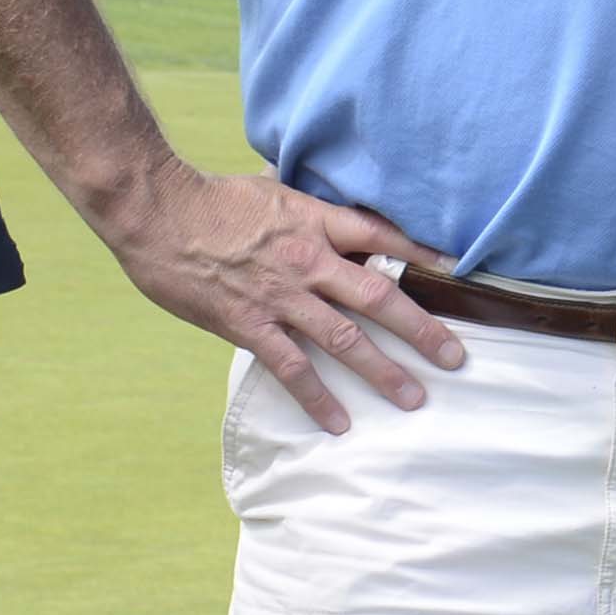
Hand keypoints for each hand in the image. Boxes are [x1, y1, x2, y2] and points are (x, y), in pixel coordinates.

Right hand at [103, 161, 463, 431]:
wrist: (157, 212)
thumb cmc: (211, 198)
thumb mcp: (271, 192)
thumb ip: (305, 209)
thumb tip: (327, 211)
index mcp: (316, 221)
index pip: (382, 236)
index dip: (423, 253)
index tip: (457, 272)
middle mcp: (309, 260)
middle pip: (380, 295)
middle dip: (422, 329)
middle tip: (455, 357)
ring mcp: (281, 296)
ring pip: (345, 338)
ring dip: (384, 371)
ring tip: (414, 398)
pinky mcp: (250, 325)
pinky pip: (293, 369)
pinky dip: (319, 399)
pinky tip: (340, 422)